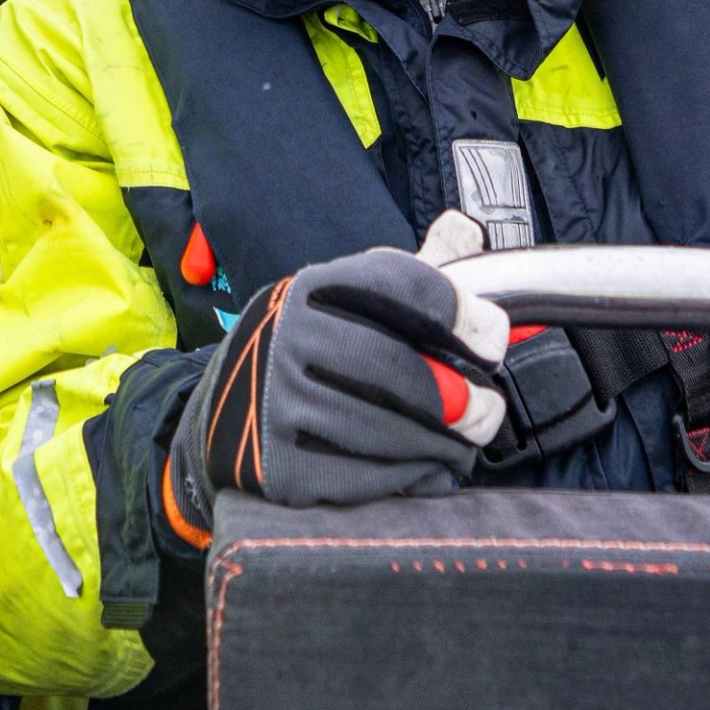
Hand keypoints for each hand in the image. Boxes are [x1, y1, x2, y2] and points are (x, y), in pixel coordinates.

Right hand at [163, 246, 508, 537]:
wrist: (217, 419)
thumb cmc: (306, 353)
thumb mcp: (346, 300)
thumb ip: (409, 273)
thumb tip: (466, 231)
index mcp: (313, 288)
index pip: (401, 286)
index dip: (460, 313)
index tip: (492, 341)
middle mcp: (287, 338)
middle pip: (396, 368)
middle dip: (459, 398)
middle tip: (486, 415)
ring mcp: (276, 403)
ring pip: (387, 430)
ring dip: (440, 446)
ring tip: (459, 447)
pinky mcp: (277, 467)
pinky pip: (366, 479)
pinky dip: (409, 479)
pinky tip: (423, 471)